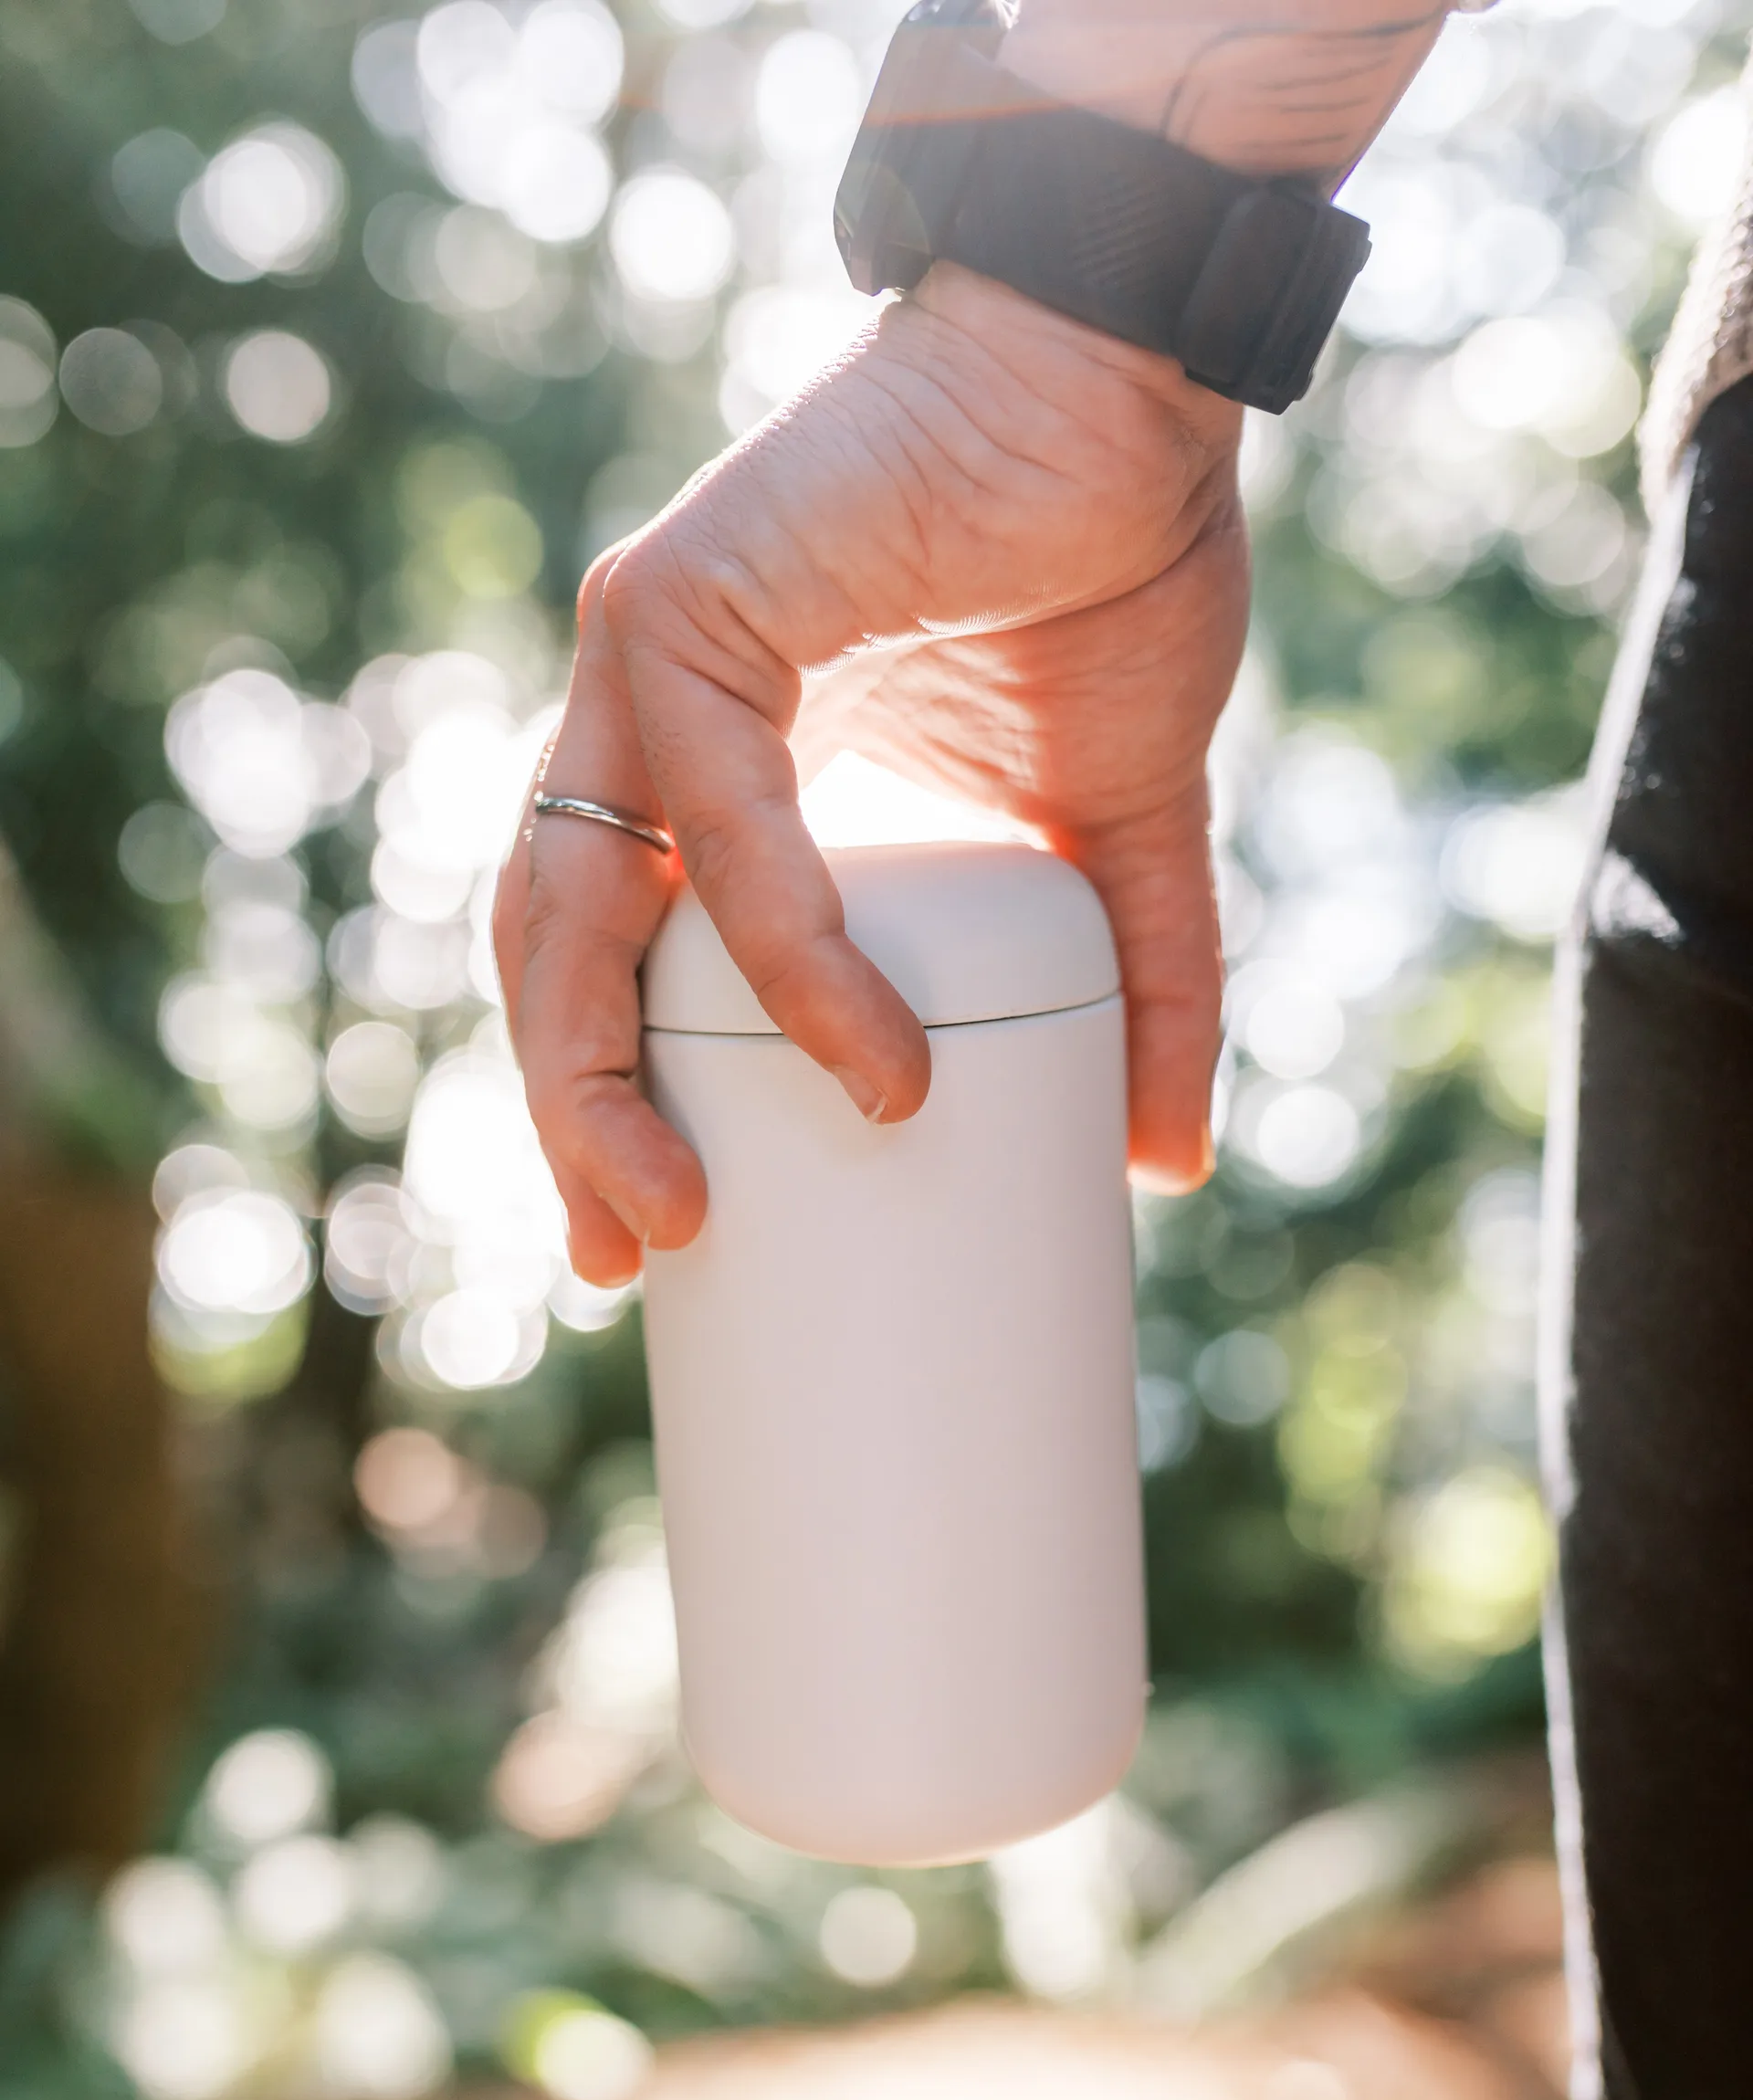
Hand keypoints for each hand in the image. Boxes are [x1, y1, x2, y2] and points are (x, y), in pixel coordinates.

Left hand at [494, 263, 1248, 1284]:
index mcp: (718, 777)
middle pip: (554, 949)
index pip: (607, 956)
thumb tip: (1172, 1166)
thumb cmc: (1102, 575)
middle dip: (570, 1114)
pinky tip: (866, 1057)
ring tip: (676, 1204)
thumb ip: (1134, 986)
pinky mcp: (686, 604)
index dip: (607, 1093)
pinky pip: (716, 818)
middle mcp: (652, 725)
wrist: (1129, 390)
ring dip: (600, 1066)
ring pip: (571, 896)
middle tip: (626, 1253)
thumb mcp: (1114, 835)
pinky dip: (787, 951)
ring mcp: (648, 661)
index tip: (650, 1234)